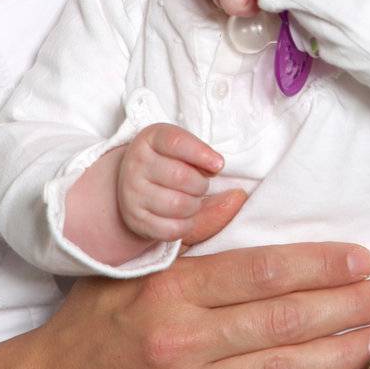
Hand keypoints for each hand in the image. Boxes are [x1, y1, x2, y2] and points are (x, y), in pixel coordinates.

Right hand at [0, 207, 369, 368]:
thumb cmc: (93, 323)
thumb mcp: (130, 265)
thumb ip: (188, 234)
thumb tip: (237, 194)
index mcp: (172, 290)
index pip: (263, 272)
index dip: (320, 264)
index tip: (362, 258)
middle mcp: (182, 341)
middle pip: (284, 320)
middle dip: (348, 305)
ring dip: (339, 354)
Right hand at [118, 123, 224, 242]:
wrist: (131, 185)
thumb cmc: (167, 164)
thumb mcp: (182, 152)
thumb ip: (207, 164)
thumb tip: (238, 196)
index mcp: (150, 139)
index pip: (176, 142)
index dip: (202, 153)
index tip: (218, 165)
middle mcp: (136, 164)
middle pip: (181, 176)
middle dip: (201, 184)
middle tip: (200, 185)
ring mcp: (133, 193)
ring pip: (178, 205)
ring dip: (195, 206)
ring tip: (191, 199)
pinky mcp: (136, 220)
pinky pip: (171, 229)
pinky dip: (186, 225)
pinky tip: (184, 216)